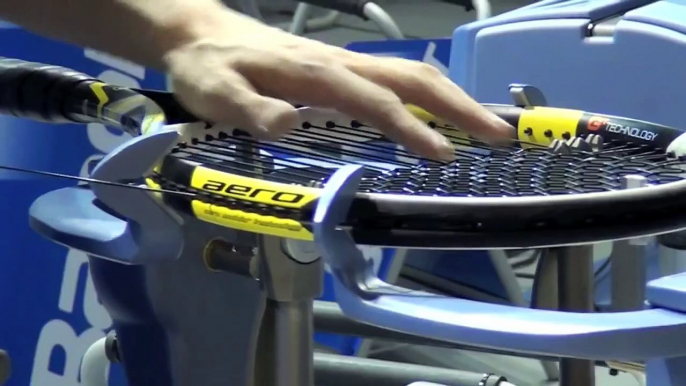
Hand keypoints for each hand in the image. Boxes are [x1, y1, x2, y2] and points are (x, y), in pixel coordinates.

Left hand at [163, 21, 512, 161]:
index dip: (411, 128)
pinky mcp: (341, 68)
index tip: (444, 155)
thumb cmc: (210, 69)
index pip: (375, 101)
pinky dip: (429, 95)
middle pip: (412, 79)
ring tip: (486, 125)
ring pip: (410, 75)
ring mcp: (344, 64)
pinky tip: (441, 111)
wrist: (201, 35)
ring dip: (452, 98)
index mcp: (316, 74)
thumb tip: (290, 125)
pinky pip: (396, 78)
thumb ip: (250, 110)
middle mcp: (340, 64)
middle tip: (499, 135)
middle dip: (458, 106)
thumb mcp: (216, 94)